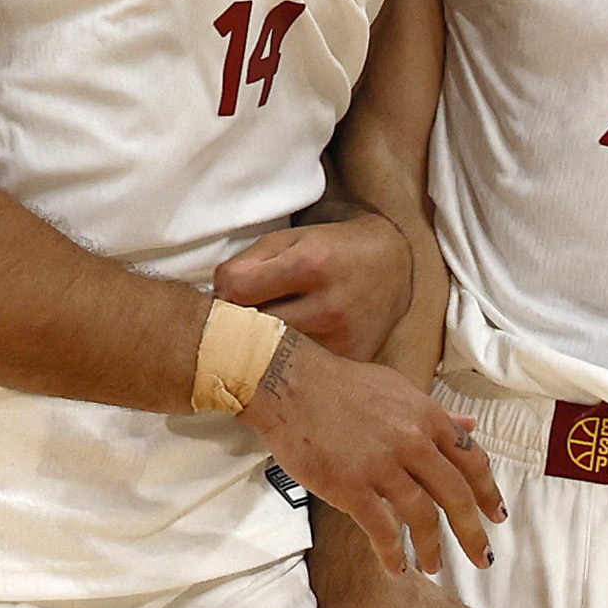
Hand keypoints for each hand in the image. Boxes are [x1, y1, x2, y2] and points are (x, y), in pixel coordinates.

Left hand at [214, 213, 411, 361]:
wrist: (391, 266)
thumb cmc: (333, 248)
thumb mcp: (291, 239)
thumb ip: (248, 261)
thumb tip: (216, 296)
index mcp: (312, 264)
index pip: (238, 291)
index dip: (225, 291)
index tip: (231, 292)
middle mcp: (329, 305)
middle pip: (252, 328)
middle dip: (238, 322)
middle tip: (243, 315)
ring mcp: (342, 339)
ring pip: (273, 354)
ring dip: (261, 345)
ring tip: (266, 330)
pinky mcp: (349, 361)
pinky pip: (300, 369)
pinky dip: (288, 360)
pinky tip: (291, 346)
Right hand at [240, 329, 502, 573]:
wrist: (292, 384)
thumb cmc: (343, 385)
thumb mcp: (399, 390)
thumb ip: (437, 414)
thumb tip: (472, 426)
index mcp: (427, 417)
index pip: (471, 459)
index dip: (488, 491)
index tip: (497, 516)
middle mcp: (412, 441)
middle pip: (455, 495)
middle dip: (473, 532)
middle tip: (484, 560)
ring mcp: (382, 465)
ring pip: (422, 517)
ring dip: (432, 548)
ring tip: (435, 567)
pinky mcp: (351, 486)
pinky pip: (382, 528)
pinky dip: (392, 552)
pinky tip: (396, 566)